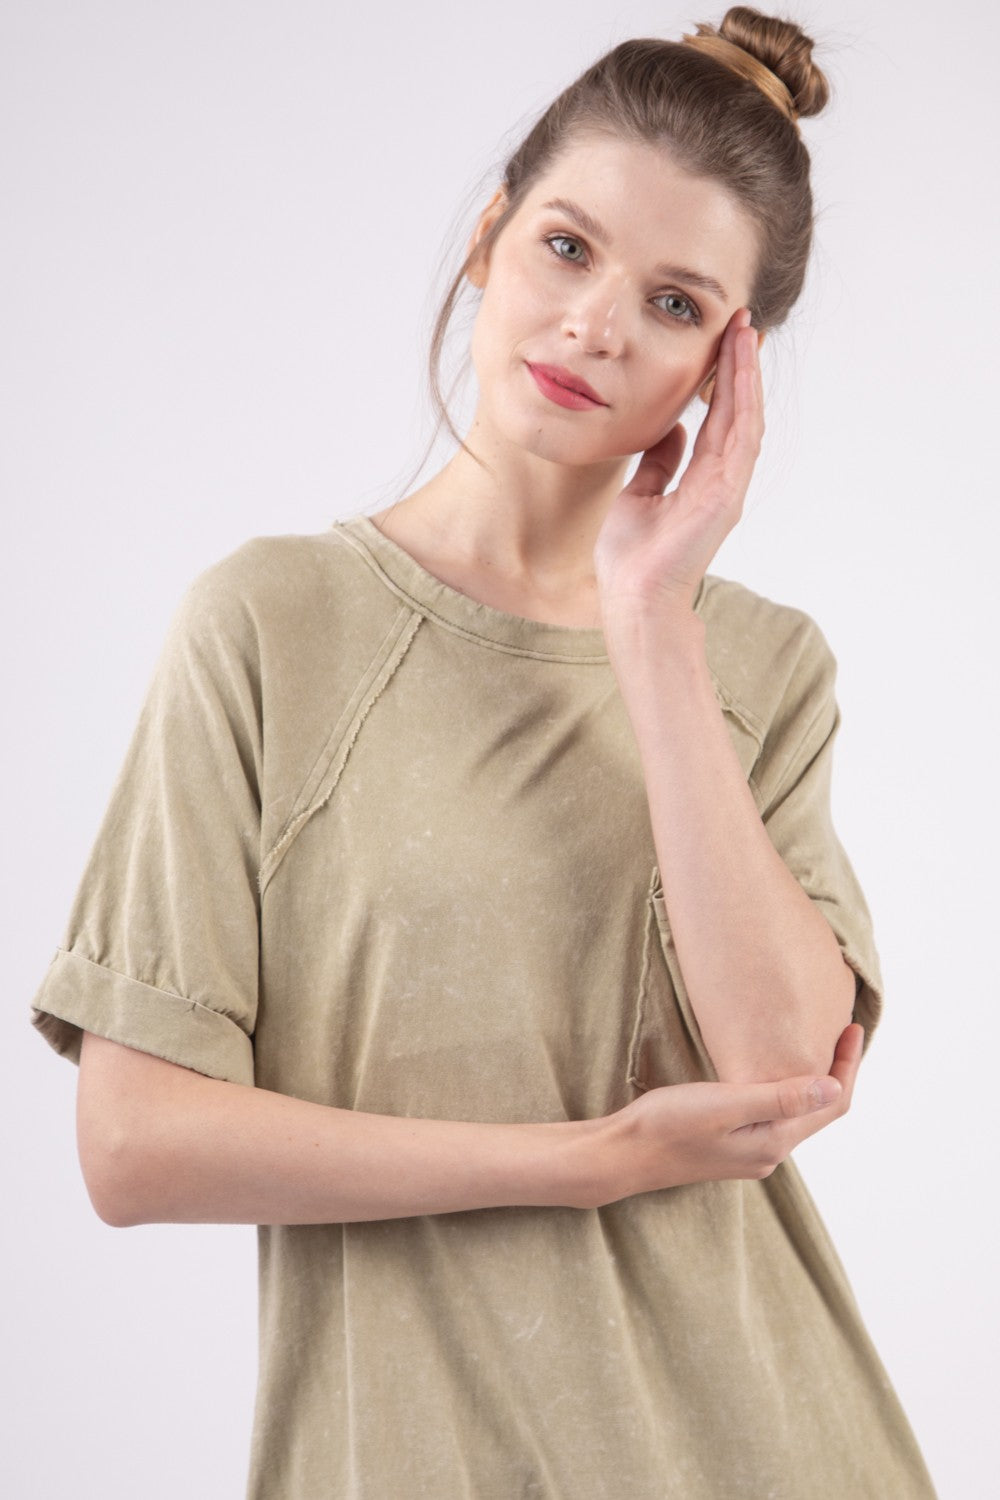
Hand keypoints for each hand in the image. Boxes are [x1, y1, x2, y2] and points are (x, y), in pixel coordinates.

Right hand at [591, 1022, 863, 1206]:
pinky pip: (775, 1117)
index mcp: (774, 1143)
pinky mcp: (730, 1146)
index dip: (848, 1065)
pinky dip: (788, 1091)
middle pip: (821, 1111)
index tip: (852, 1027)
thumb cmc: (668, 1125)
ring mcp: (750, 1152)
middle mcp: (769, 1153)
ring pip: (797, 1115)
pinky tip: (775, 1073)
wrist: (623, 1154)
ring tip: (816, 1045)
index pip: (832, 1103)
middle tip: (842, 1030)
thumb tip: (834, 1085)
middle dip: (837, 1071)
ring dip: (812, 1082)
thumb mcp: (726, 1104)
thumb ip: (780, 1098)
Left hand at [593, 307, 763, 621]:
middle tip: (740, 320)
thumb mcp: (639, 495)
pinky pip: (741, 436)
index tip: (721, 340)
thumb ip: (659, 463)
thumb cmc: (633, 559)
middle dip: (739, 364)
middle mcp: (722, 479)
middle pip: (738, 409)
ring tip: (743, 331)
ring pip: (746, 416)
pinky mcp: (726, 494)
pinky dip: (743, 400)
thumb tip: (668, 430)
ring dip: (745, 373)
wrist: (633, 598)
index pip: (718, 417)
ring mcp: (728, 486)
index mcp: (702, 479)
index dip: (722, 378)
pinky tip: (740, 368)